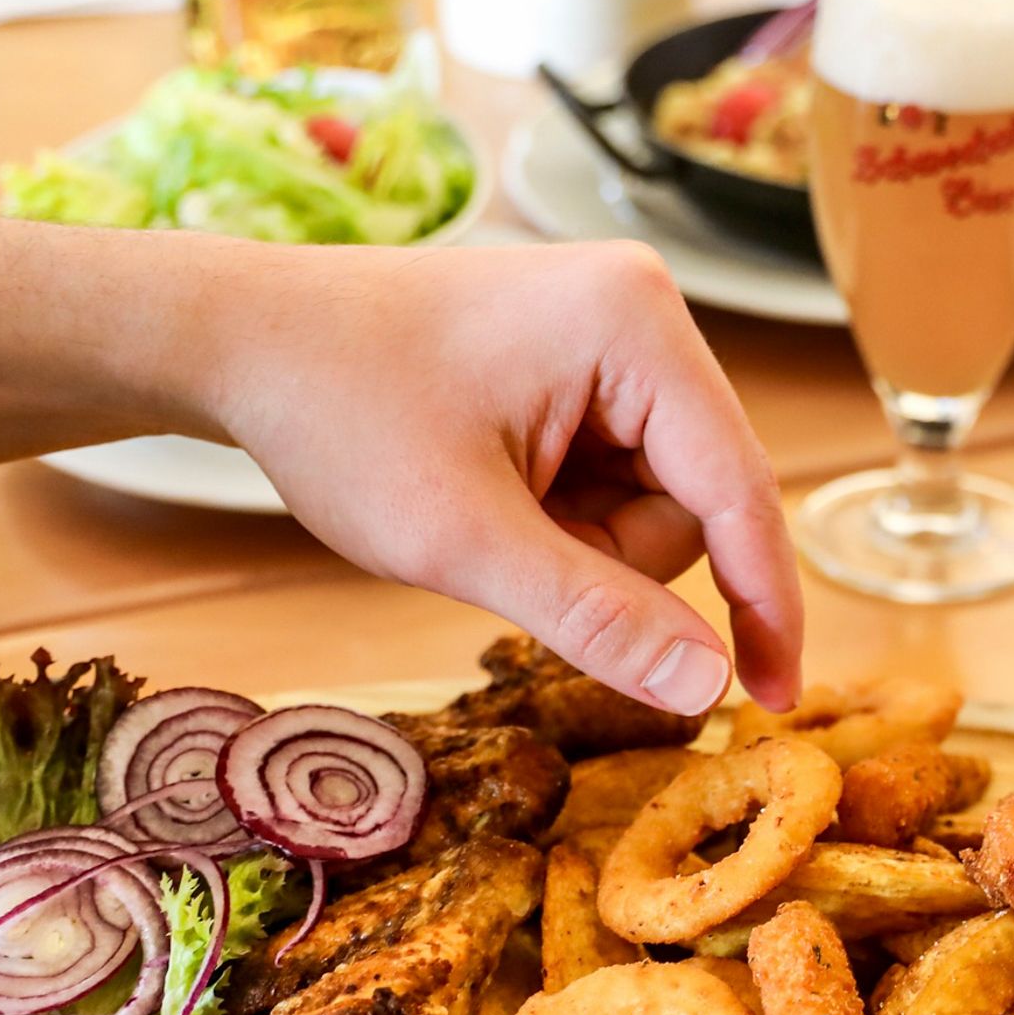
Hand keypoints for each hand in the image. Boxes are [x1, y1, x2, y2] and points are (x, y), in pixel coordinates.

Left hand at [190, 239, 802, 713]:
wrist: (235, 338)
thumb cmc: (333, 410)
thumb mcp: (462, 538)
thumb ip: (595, 615)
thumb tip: (709, 688)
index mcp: (637, 326)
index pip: (740, 493)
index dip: (763, 607)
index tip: (777, 701)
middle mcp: (645, 312)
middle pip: (694, 502)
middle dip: (604, 556)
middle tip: (497, 543)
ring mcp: (612, 333)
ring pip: (653, 500)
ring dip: (575, 540)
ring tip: (479, 509)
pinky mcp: (580, 360)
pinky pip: (612, 476)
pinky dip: (556, 514)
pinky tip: (486, 490)